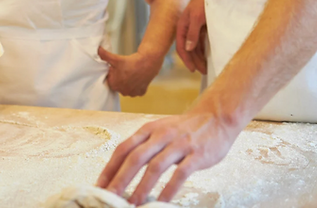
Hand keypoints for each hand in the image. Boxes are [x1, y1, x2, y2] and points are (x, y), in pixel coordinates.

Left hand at [96, 95, 242, 204]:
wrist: (216, 117)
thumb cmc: (185, 128)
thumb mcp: (160, 130)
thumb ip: (144, 147)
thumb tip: (122, 170)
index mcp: (149, 129)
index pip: (123, 148)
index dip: (110, 168)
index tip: (100, 185)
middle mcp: (161, 135)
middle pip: (135, 158)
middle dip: (120, 179)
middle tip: (110, 197)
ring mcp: (179, 144)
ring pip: (156, 167)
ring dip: (142, 187)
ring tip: (133, 204)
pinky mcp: (197, 154)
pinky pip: (180, 173)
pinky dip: (169, 188)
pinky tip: (162, 202)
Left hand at [97, 47, 163, 96]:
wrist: (147, 62)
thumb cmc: (130, 61)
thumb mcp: (116, 58)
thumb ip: (105, 55)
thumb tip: (98, 50)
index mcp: (114, 85)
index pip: (110, 79)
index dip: (113, 73)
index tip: (117, 68)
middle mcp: (123, 92)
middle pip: (119, 84)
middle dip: (120, 78)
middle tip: (125, 69)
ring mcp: (133, 93)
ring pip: (128, 87)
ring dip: (128, 82)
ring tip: (132, 72)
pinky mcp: (141, 92)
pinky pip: (136, 90)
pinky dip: (137, 85)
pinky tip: (137, 77)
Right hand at [175, 0, 206, 73]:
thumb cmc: (203, 2)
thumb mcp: (197, 18)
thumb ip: (193, 33)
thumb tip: (189, 49)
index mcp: (182, 27)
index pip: (181, 47)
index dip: (186, 59)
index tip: (192, 70)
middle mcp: (186, 29)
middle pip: (189, 49)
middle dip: (195, 61)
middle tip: (204, 71)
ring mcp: (194, 28)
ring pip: (195, 47)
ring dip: (200, 57)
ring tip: (207, 67)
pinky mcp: (201, 27)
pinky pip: (201, 42)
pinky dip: (204, 50)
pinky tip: (208, 56)